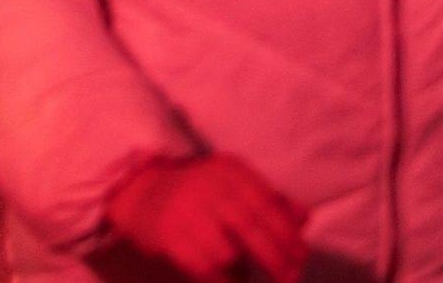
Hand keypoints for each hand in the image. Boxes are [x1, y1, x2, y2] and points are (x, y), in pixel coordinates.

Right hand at [101, 155, 308, 282]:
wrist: (138, 194)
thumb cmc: (198, 195)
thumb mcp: (233, 186)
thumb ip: (269, 200)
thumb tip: (304, 217)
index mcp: (228, 169)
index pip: (266, 203)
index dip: (287, 233)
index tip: (301, 256)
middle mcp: (206, 184)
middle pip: (250, 227)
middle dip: (275, 257)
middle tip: (290, 277)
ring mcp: (184, 209)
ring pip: (226, 251)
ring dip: (242, 269)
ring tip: (248, 275)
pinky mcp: (167, 235)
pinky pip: (203, 267)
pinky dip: (221, 279)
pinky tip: (227, 280)